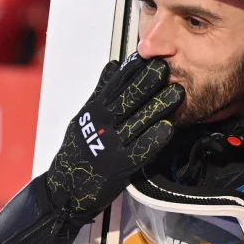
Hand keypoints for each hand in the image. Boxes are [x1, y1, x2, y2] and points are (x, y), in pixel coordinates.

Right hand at [41, 56, 181, 224]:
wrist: (66, 187)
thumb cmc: (77, 150)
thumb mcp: (84, 116)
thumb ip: (100, 92)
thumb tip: (113, 66)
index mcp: (94, 111)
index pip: (115, 85)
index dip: (133, 70)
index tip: (149, 57)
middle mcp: (102, 125)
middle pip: (127, 100)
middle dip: (147, 83)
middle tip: (166, 68)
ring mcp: (110, 145)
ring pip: (137, 122)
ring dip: (158, 107)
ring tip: (177, 93)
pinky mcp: (120, 166)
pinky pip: (140, 150)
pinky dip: (154, 139)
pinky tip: (168, 128)